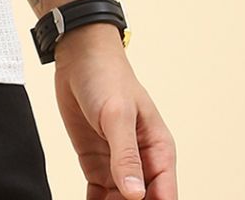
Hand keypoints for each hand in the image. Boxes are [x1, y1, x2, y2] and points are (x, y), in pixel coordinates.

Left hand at [53, 26, 177, 198]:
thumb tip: (136, 195)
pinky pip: (99, 197)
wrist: (79, 58)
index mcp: (159, 151)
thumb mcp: (117, 114)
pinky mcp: (98, 165)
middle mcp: (142, 163)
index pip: (165, 196)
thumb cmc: (107, 76)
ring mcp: (119, 166)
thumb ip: (126, 155)